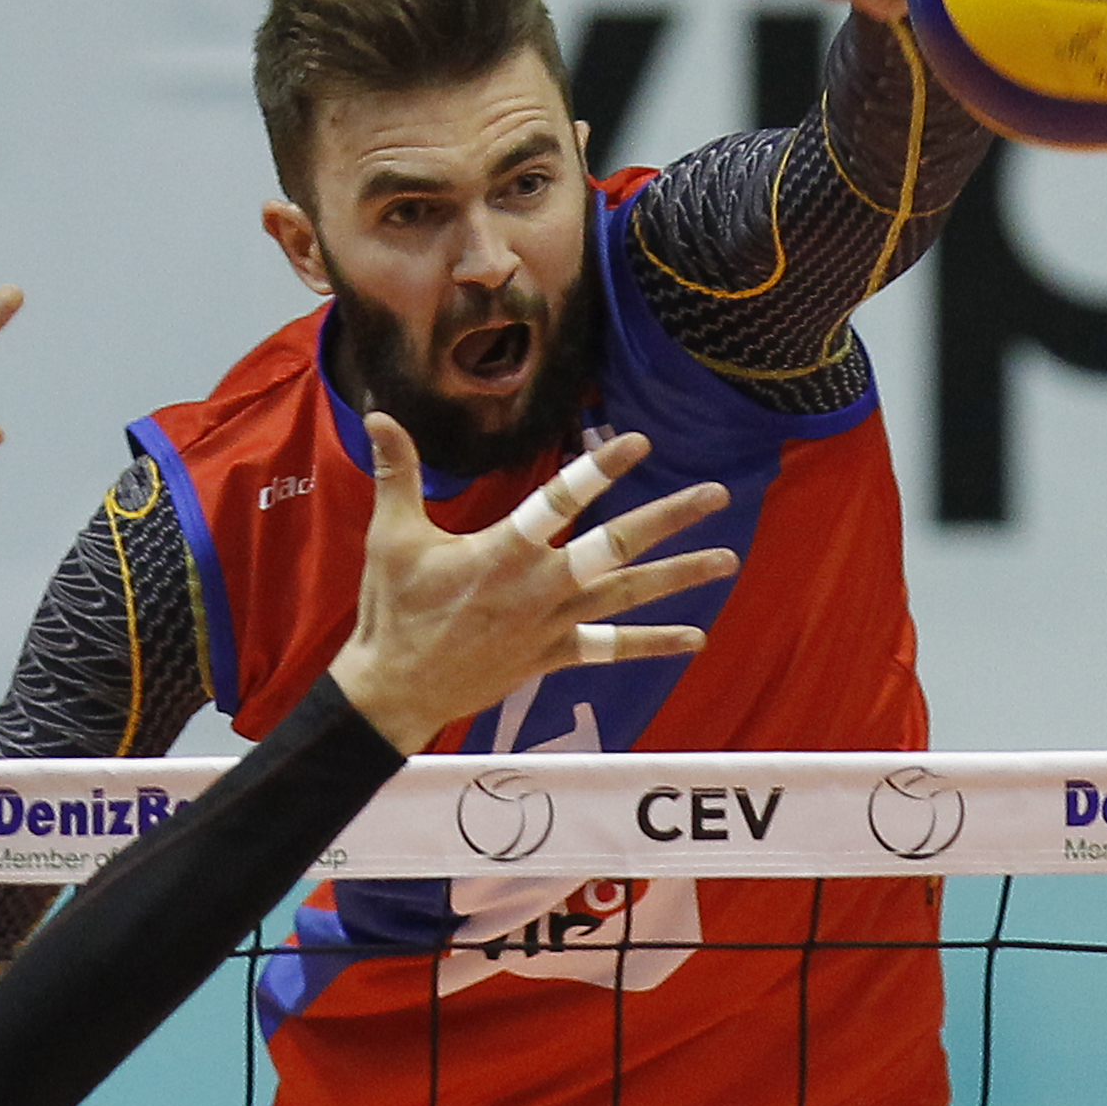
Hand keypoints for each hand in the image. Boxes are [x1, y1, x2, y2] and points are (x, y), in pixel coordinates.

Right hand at [328, 417, 736, 753]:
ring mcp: (552, 623)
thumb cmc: (394, 610)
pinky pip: (612, 648)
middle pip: (618, 546)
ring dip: (680, 576)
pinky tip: (695, 637)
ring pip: (628, 595)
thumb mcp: (392, 537)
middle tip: (717, 494)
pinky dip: (653, 643)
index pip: (562, 499)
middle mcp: (540, 586)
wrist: (395, 690)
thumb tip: (378, 415)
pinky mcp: (553, 655)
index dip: (601, 469)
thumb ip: (397, 473)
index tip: (640, 443)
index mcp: (504, 550)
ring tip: (727, 559)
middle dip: (670, 518)